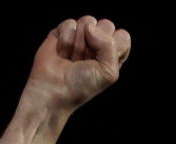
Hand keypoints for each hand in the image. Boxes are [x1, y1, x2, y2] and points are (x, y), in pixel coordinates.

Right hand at [0, 16, 130, 143]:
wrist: (53, 90)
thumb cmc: (81, 86)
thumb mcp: (109, 72)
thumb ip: (110, 46)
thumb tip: (90, 27)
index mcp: (112, 54)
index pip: (122, 36)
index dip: (114, 45)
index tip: (103, 62)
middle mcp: (97, 44)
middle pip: (106, 24)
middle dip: (96, 43)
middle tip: (85, 60)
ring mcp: (79, 37)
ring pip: (88, 21)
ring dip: (79, 43)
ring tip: (72, 58)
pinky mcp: (62, 33)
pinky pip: (70, 23)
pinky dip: (65, 40)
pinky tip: (61, 53)